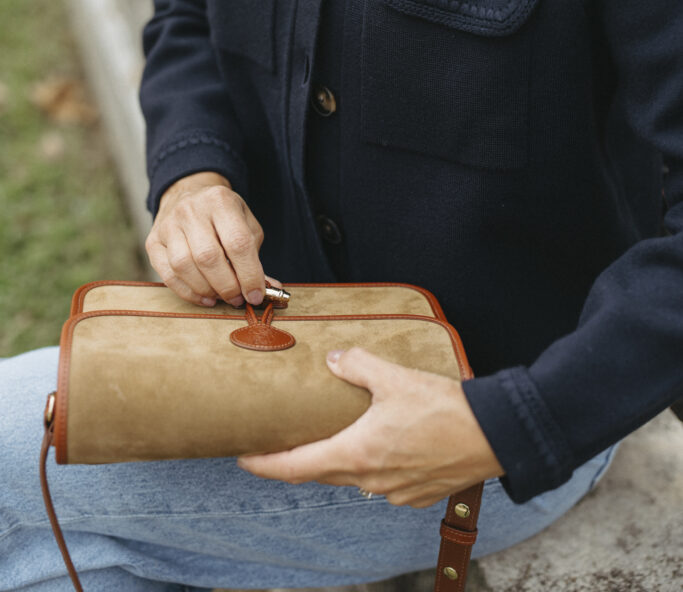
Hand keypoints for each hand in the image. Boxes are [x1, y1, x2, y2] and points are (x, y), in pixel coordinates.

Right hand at [145, 171, 270, 307]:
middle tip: (238, 298)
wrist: (188, 195)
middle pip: (208, 256)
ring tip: (222, 296)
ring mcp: (168, 225)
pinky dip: (188, 292)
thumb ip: (255, 257)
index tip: (256, 295)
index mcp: (220, 200)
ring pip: (184, 266)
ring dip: (207, 290)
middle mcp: (191, 209)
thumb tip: (268, 289)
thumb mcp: (245, 225)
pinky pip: (168, 275)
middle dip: (227, 286)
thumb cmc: (222, 216)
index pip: (238, 242)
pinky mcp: (153, 241)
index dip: (249, 274)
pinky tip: (205, 297)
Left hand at [238, 347, 503, 506]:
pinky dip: (371, 466)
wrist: (495, 436)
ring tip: (332, 437)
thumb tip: (334, 359)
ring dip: (338, 461)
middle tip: (280, 442)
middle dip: (297, 460)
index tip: (242, 459)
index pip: (295, 467)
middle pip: (320, 473)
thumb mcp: (396, 377)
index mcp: (357, 454)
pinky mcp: (417, 494)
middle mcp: (370, 480)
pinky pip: (381, 483)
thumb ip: (358, 365)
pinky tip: (380, 445)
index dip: (264, 465)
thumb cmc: (445, 408)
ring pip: (352, 478)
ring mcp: (394, 492)